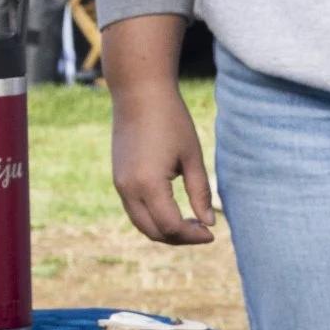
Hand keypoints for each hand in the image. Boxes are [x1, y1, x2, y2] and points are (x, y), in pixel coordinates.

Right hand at [111, 83, 216, 244]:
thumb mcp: (192, 156)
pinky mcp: (118, 177)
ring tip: (190, 222)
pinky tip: (172, 208)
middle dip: (179, 238)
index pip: (171, 227)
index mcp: (148, 184)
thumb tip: (210, 223)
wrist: (139, 91)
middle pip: (154, 232)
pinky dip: (152, 217)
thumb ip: (200, 192)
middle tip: (203, 230)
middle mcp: (128, 188)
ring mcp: (119, 184)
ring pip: (141, 224)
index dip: (193, 236)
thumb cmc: (171, 119)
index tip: (212, 233)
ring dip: (164, 230)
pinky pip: (134, 209)